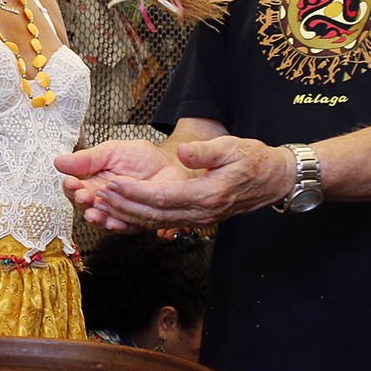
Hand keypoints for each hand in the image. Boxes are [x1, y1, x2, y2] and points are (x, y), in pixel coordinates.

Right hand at [57, 140, 193, 231]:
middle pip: (84, 207)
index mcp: (93, 183)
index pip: (75, 189)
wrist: (172, 166)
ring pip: (100, 221)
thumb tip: (59, 162)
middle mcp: (103, 201)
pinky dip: (117, 226)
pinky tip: (113, 221)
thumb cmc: (143, 158)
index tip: (71, 182)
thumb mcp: (112, 151)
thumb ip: (86, 159)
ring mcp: (118, 213)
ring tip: (95, 212)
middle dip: (82, 203)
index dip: (71, 187)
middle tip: (83, 196)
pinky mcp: (134, 222)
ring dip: (96, 218)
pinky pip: (123, 228)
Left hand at [61, 135, 296, 230]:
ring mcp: (200, 218)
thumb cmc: (253, 160)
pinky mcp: (197, 218)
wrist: (274, 179)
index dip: (134, 193)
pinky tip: (122, 212)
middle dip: (122, 206)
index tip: (111, 183)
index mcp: (208, 194)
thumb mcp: (232, 147)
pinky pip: (164, 223)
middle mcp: (202, 211)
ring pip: (156, 222)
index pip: (162, 197)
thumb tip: (185, 152)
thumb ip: (205, 151)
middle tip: (96, 196)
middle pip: (154, 215)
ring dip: (127, 215)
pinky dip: (141, 219)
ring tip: (102, 205)